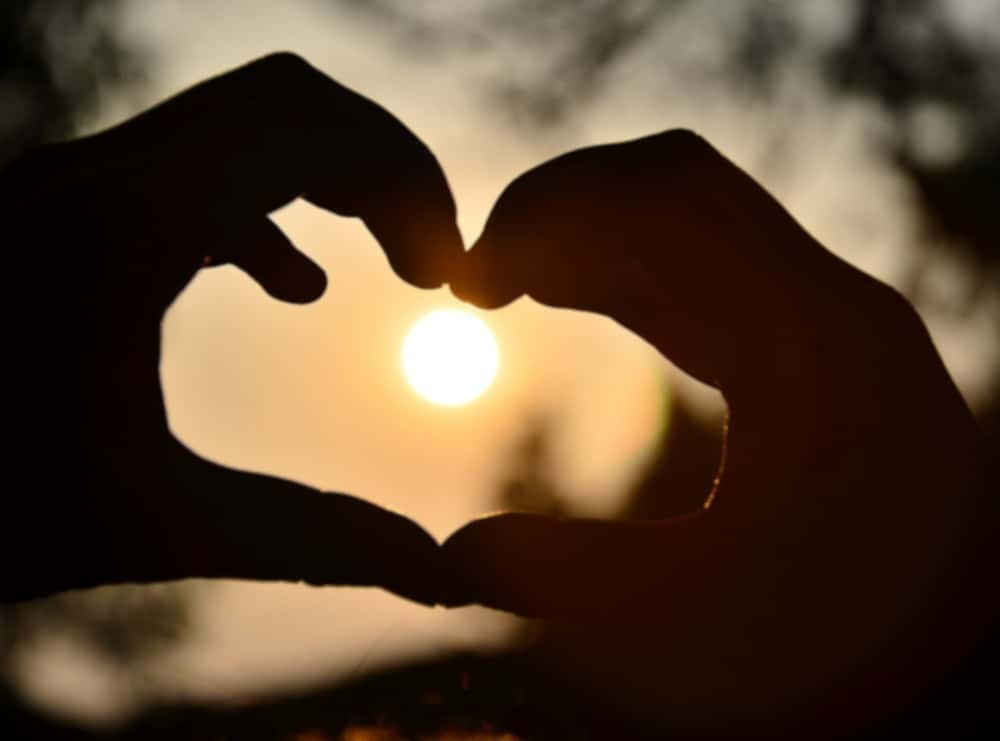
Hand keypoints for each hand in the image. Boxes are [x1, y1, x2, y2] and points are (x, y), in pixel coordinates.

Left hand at [2, 53, 462, 604]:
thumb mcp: (156, 527)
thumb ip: (313, 542)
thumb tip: (443, 576)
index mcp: (124, 226)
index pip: (310, 125)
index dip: (407, 183)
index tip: (451, 274)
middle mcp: (94, 175)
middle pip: (289, 100)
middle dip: (385, 169)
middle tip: (435, 260)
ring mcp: (72, 184)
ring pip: (243, 121)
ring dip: (335, 179)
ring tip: (395, 260)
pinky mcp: (64, 212)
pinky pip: (195, 168)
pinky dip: (271, 208)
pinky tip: (295, 286)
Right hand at [446, 131, 993, 729]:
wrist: (961, 654)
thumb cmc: (856, 641)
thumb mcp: (709, 621)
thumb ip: (572, 580)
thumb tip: (450, 562)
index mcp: (810, 338)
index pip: (662, 198)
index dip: (547, 211)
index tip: (468, 276)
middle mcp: (825, 303)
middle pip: (674, 186)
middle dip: (560, 209)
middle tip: (476, 274)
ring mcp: (820, 319)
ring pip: (684, 220)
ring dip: (586, 234)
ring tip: (500, 282)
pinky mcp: (804, 345)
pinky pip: (699, 266)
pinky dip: (620, 266)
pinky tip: (559, 291)